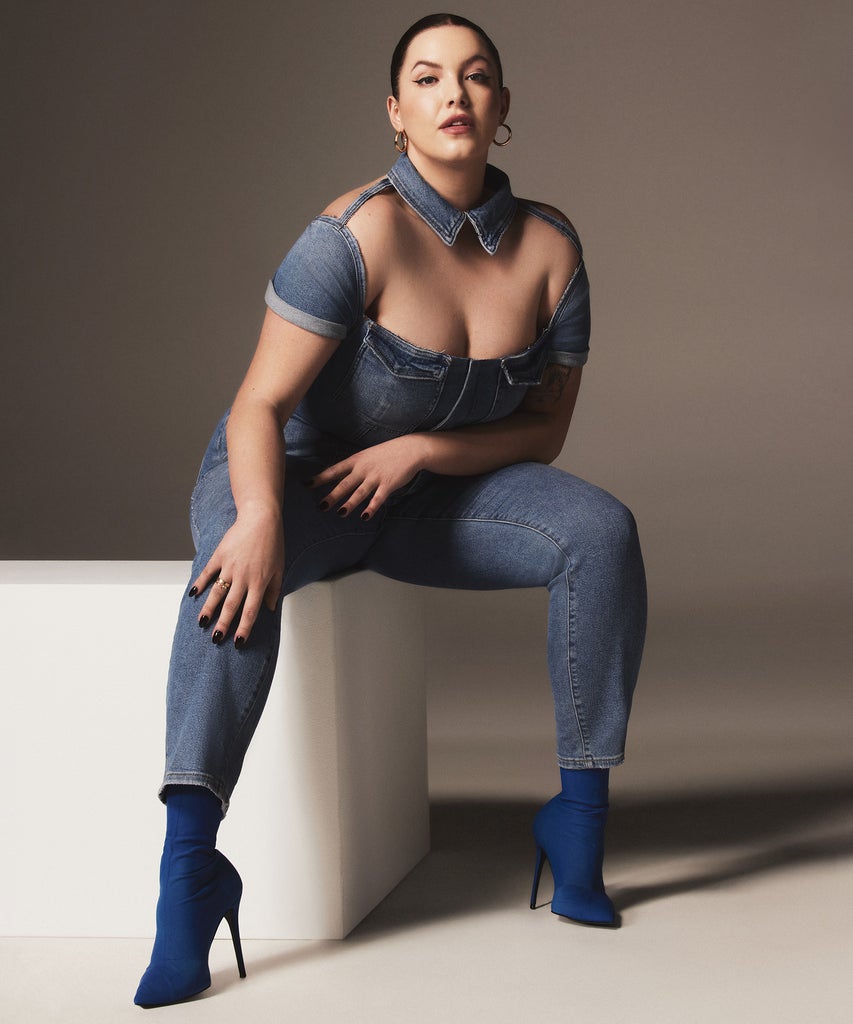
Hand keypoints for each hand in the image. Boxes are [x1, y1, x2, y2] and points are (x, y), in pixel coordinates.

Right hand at [190, 504, 283, 644]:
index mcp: (260, 582)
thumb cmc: (273, 543)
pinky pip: (208, 572)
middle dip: (223, 624)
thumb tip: (271, 608)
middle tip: (216, 638)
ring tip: (202, 623)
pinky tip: (193, 594)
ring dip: (208, 609)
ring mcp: (230, 566)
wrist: (260, 518)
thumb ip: (275, 589)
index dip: (244, 627)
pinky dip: (200, 583)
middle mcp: (244, 577)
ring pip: (217, 592)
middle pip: (231, 606)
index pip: (251, 610)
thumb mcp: (280, 567)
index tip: (238, 641)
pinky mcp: (220, 555)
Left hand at [310, 435, 428, 519]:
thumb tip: (339, 480)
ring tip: (340, 513)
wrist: (410, 449)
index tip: (306, 484)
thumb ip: (354, 468)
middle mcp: (363, 469)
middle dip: (332, 495)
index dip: (320, 478)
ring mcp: (376, 477)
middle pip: (345, 484)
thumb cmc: (387, 454)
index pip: (334, 470)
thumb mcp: (367, 456)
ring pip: (360, 492)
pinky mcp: (388, 484)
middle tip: (321, 506)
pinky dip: (371, 508)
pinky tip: (364, 516)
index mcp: (356, 461)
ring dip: (350, 503)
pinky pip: (378, 498)